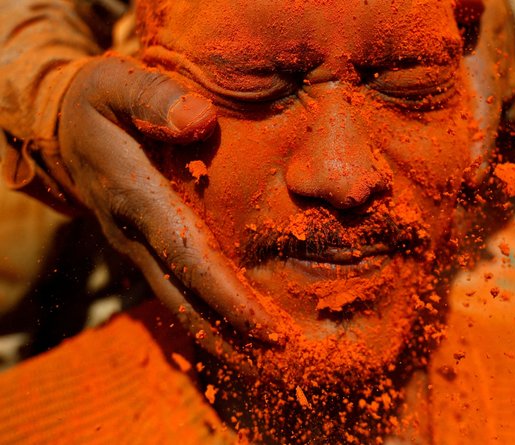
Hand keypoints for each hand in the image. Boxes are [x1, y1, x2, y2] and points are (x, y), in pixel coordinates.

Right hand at [53, 55, 281, 343]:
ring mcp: (137, 247)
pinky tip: (238, 330)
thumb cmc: (96, 102)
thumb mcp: (116, 83)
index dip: (228, 296)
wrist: (57, 128)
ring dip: (222, 335)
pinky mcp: (143, 249)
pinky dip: (208, 315)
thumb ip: (154, 97)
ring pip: (181, 304)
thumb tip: (200, 119)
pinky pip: (177, 290)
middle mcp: (135, 235)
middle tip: (284, 359)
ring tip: (268, 360)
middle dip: (233, 333)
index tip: (268, 328)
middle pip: (187, 298)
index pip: (189, 257)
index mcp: (136, 197)